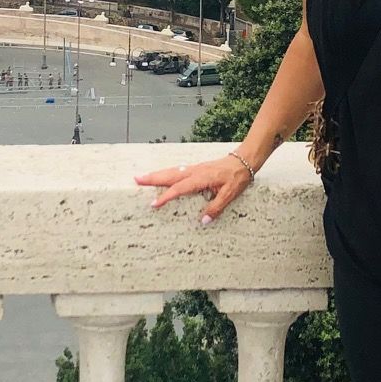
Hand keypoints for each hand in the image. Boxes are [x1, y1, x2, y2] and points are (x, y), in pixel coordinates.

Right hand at [134, 154, 253, 224]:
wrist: (244, 161)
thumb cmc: (238, 177)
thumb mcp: (230, 194)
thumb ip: (216, 207)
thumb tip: (203, 221)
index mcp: (201, 178)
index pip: (179, 188)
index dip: (166, 196)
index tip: (154, 204)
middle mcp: (195, 171)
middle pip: (170, 175)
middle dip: (152, 178)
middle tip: (136, 180)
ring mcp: (195, 168)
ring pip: (172, 171)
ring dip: (157, 174)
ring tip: (143, 177)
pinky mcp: (196, 168)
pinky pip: (178, 170)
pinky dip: (166, 173)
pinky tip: (162, 175)